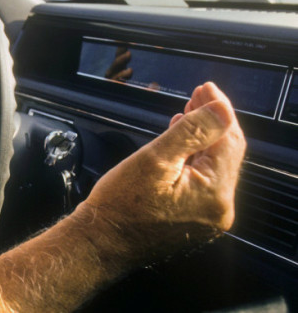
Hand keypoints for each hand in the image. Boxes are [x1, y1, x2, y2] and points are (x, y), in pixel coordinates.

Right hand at [77, 82, 245, 264]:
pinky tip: (182, 144)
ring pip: (215, 166)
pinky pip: (204, 181)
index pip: (228, 140)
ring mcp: (209, 217)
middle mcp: (219, 209)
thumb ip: (192, 132)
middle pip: (225, 153)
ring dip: (204, 138)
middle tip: (198, 94)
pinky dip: (196, 158)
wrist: (101, 242)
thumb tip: (221, 109)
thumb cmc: (119, 205)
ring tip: (188, 113)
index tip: (206, 88)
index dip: (219, 110)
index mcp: (214, 194)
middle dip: (213, 121)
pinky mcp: (196, 220)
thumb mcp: (154, 159)